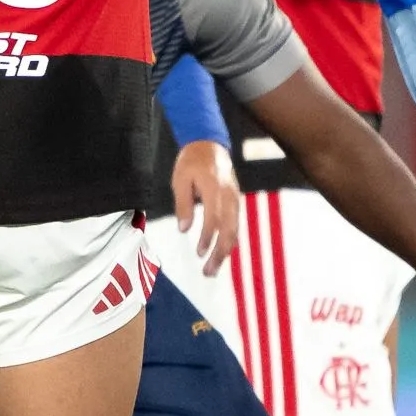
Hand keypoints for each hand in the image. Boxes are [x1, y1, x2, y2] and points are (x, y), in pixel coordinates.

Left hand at [169, 140, 240, 276]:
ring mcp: (235, 198)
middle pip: (229, 229)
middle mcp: (229, 195)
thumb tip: (184, 229)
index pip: (213, 219)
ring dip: (225, 251)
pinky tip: (222, 253)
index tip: (199, 253)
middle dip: (220, 253)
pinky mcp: (235, 201)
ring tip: (213, 268)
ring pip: (235, 229)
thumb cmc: (191, 161)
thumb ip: (183, 204)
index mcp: (215, 188)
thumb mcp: (180, 180)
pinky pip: (235, 224)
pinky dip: (230, 240)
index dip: (207, 238)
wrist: (209, 143)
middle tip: (209, 272)